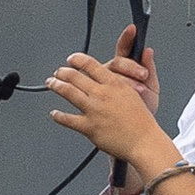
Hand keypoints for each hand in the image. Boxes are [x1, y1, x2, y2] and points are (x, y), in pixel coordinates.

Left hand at [46, 53, 168, 169]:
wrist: (143, 141)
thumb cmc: (142, 120)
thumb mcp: (139, 91)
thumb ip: (131, 74)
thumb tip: (144, 52)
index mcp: (114, 84)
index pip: (90, 64)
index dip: (77, 59)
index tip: (71, 59)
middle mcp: (102, 94)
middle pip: (75, 76)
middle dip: (62, 72)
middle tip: (58, 72)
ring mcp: (94, 110)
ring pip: (68, 92)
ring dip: (56, 86)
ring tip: (51, 83)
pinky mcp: (89, 127)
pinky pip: (68, 119)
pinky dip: (58, 116)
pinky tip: (54, 113)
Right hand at [105, 23, 158, 112]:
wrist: (138, 131)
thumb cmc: (143, 107)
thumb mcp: (151, 86)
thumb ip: (150, 68)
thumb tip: (148, 50)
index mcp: (123, 67)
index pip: (123, 48)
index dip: (127, 38)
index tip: (133, 29)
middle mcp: (110, 73)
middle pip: (117, 62)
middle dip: (131, 67)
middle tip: (143, 74)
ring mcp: (103, 86)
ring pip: (109, 76)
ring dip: (127, 81)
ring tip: (140, 90)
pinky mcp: (97, 100)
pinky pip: (101, 93)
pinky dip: (112, 94)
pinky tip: (124, 95)